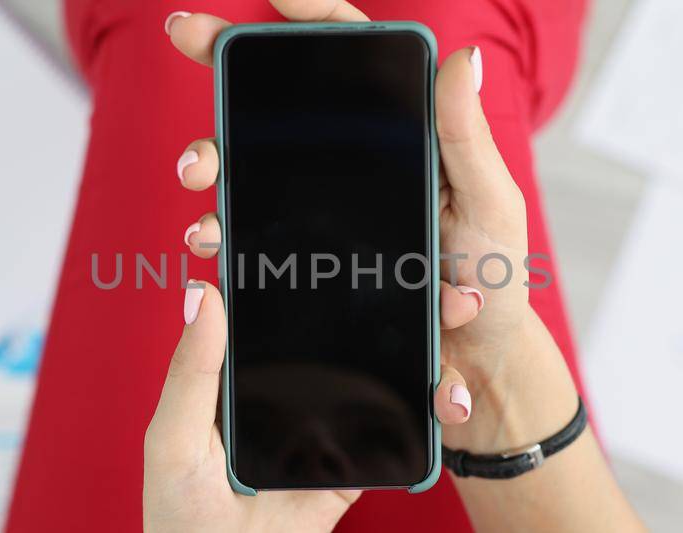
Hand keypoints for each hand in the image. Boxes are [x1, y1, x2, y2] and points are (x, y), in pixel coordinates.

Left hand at [142, 280, 475, 531]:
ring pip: (384, 370)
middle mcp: (289, 385)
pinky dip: (430, 409)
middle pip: (349, 329)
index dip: (317, 267)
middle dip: (399, 296)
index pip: (282, 305)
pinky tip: (450, 388)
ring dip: (427, 343)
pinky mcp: (356, 464)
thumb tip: (201, 290)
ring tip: (462, 311)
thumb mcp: (173, 439)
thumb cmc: (179, 514)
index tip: (355, 232)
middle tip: (437, 269)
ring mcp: (328, 423)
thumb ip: (192, 371)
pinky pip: (398, 431)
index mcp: (241, 368)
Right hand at [167, 0, 579, 455]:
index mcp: (404, 131)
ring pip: (251, 171)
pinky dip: (221, 233)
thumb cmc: (495, 279)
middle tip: (187, 91)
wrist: (477, 365)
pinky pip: (251, 235)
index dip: (307, 16)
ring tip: (199, 188)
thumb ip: (467, 136)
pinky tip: (208, 239)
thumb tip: (463, 57)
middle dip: (222, 92)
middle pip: (279, 107)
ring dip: (212, 168)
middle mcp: (357, 161)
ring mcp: (327, 209)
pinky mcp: (309, 257)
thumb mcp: (490, 203)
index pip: (352, 52)